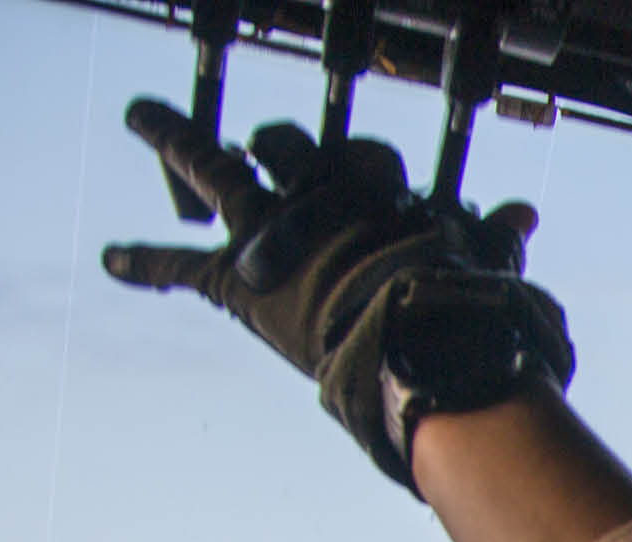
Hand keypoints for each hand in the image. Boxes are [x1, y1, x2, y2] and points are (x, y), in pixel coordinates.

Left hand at [103, 99, 569, 488]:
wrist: (411, 339)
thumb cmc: (454, 300)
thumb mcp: (480, 261)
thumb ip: (492, 235)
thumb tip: (522, 213)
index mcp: (369, 189)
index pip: (359, 157)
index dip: (365, 169)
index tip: (379, 184)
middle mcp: (311, 193)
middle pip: (281, 142)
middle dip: (270, 141)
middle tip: (257, 142)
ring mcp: (268, 230)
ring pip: (213, 165)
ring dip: (173, 136)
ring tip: (140, 112)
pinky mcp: (239, 280)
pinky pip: (182, 265)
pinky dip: (145, 262)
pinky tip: (108, 259)